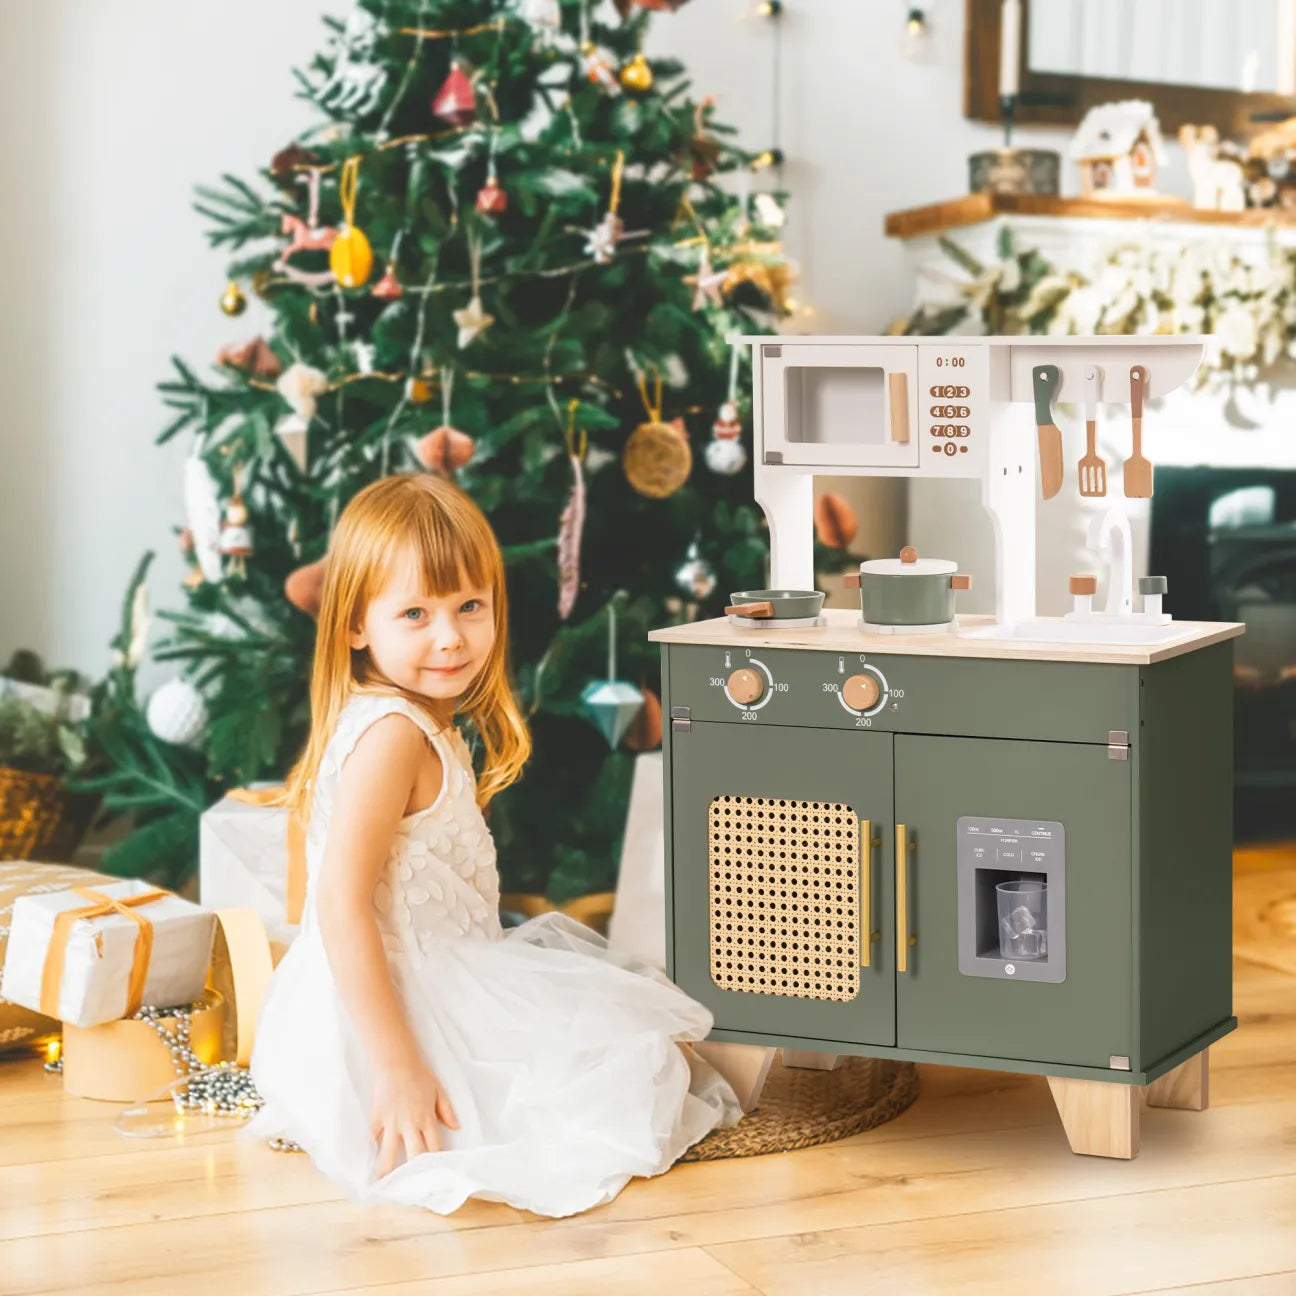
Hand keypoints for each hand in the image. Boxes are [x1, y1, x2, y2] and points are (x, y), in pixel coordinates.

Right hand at [370, 1053, 459, 1178]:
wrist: (395, 1062)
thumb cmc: (419, 1075)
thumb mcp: (438, 1091)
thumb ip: (447, 1110)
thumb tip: (457, 1127)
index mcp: (427, 1119)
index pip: (433, 1148)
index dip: (435, 1165)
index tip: (435, 1179)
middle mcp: (410, 1125)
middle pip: (413, 1156)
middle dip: (413, 1176)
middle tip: (412, 1193)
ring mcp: (391, 1124)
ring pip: (388, 1154)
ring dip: (387, 1171)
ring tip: (384, 1188)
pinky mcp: (376, 1119)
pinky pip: (373, 1139)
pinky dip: (371, 1151)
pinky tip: (367, 1165)